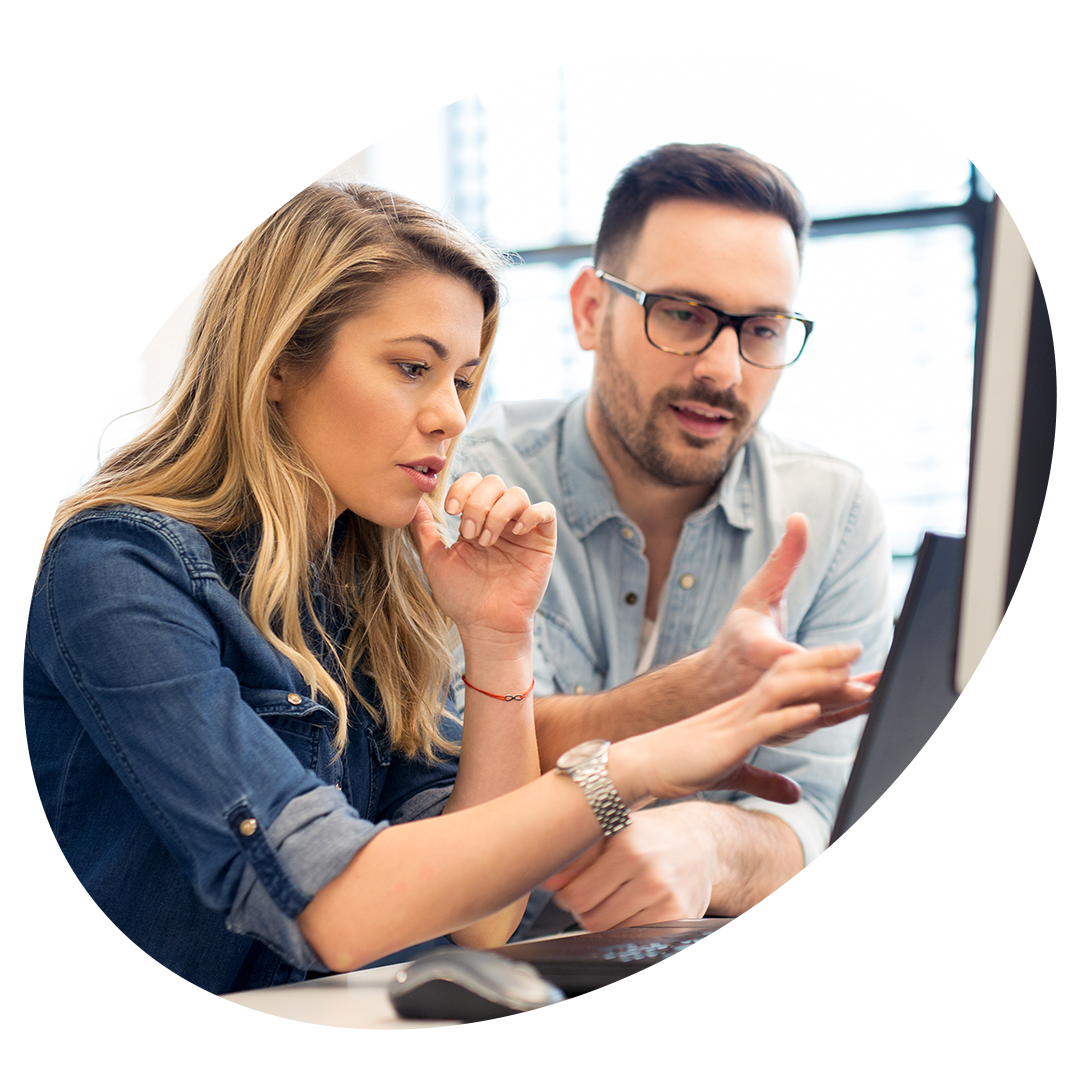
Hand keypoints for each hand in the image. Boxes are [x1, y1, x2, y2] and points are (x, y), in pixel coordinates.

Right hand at [23, 961, 239, 1029]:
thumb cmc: (33, 1011)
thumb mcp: (80, 1011)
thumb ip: (117, 1020)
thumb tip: (150, 1032)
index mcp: (109, 978)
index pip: (165, 995)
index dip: (200, 1010)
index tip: (229, 1026)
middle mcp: (97, 979)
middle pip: (158, 1002)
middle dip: (197, 1020)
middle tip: (228, 1036)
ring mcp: (74, 993)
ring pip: (132, 1015)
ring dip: (169, 1031)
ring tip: (198, 1044)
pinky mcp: (50, 1009)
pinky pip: (93, 1026)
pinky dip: (122, 1036)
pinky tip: (138, 1042)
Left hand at [410, 473, 555, 640]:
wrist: (485, 625)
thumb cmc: (461, 597)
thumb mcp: (436, 560)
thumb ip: (425, 530)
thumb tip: (413, 503)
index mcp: (476, 519)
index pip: (473, 482)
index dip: (462, 489)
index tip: (451, 511)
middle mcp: (500, 520)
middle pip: (494, 483)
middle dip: (477, 504)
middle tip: (469, 533)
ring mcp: (522, 530)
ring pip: (517, 493)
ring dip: (498, 513)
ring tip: (487, 541)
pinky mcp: (543, 542)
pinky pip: (545, 511)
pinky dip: (531, 514)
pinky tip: (516, 533)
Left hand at [541, 804, 718, 930]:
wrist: (699, 840)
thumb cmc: (647, 834)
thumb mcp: (611, 829)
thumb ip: (576, 854)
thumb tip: (546, 882)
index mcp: (626, 844)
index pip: (576, 894)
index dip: (567, 894)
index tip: (573, 886)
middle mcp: (649, 870)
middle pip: (591, 917)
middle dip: (584, 909)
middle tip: (593, 893)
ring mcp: (666, 896)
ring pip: (611, 930)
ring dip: (605, 919)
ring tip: (615, 897)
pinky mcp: (679, 917)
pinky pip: (634, 937)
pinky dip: (627, 928)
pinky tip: (633, 907)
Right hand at [609, 643, 862, 805]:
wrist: (641, 765)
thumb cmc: (682, 767)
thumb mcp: (733, 773)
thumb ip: (766, 781)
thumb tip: (795, 795)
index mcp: (748, 711)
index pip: (790, 683)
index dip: (821, 672)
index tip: (855, 666)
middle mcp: (744, 707)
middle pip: (790, 675)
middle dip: (828, 662)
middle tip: (861, 648)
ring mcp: (736, 721)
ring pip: (781, 691)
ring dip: (817, 681)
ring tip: (849, 672)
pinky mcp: (728, 741)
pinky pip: (763, 724)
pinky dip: (789, 715)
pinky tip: (813, 710)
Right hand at [702, 513, 877, 732]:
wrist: (709, 685)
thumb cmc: (738, 635)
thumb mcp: (757, 592)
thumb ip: (783, 558)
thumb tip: (800, 517)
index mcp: (755, 649)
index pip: (788, 656)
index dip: (818, 657)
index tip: (850, 652)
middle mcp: (762, 682)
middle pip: (804, 686)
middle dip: (839, 686)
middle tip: (871, 683)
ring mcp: (773, 708)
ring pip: (813, 709)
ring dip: (848, 705)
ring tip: (880, 695)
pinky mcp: (784, 725)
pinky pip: (816, 721)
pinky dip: (844, 716)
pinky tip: (872, 706)